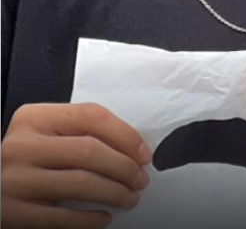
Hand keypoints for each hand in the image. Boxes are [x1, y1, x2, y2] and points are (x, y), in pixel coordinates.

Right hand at [1, 103, 149, 228]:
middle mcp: (22, 146)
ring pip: (80, 184)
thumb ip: (76, 133)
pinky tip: (102, 217)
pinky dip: (88, 220)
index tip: (143, 152)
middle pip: (89, 151)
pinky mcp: (11, 212)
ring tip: (128, 197)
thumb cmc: (24, 158)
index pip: (92, 116)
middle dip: (124, 167)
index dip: (125, 135)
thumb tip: (130, 148)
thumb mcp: (44, 134)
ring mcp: (14, 180)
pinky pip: (59, 218)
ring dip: (113, 193)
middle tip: (139, 178)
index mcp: (34, 118)